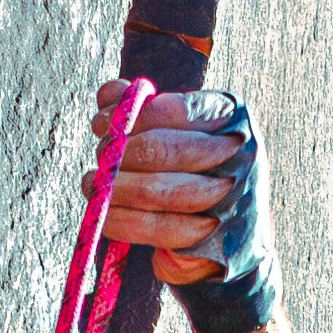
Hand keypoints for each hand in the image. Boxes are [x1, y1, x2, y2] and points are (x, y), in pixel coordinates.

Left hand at [103, 86, 267, 322]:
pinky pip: (154, 226)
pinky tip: (105, 212)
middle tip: (101, 154)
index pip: (178, 110)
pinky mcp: (210, 238)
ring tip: (94, 183)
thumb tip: (110, 94)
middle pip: (164, 149)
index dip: (133, 114)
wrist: (233, 239)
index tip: (101, 120)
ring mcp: (229, 200)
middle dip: (120, 151)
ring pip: (156, 190)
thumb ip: (148, 110)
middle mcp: (238, 157)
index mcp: (233, 120)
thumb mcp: (180, 132)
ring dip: (115, 186)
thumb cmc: (198, 173)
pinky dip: (121, 219)